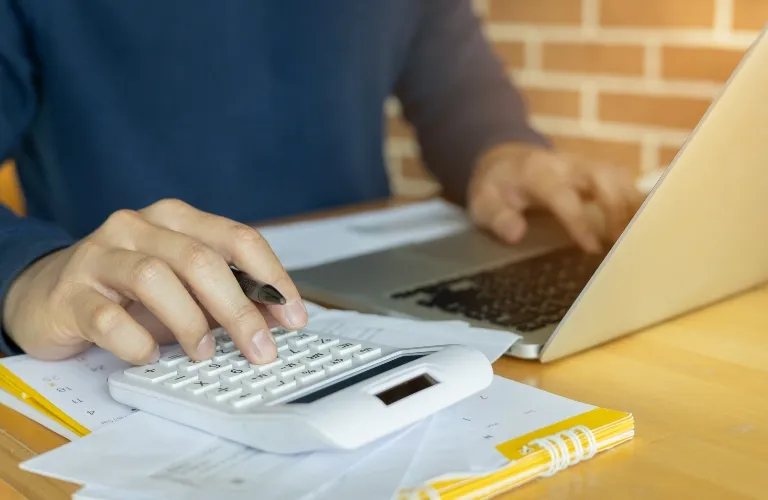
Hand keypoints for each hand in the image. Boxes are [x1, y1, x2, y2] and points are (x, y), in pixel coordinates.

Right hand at [2, 199, 307, 364]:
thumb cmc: (127, 290)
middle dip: (239, 309)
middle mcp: (137, 227)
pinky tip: (149, 354)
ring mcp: (100, 256)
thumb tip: (277, 316)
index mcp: (175, 219)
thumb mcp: (184, 286)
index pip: (237, 238)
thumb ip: (227, 293)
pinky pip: (109, 320)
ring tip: (203, 353)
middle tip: (260, 349)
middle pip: (200, 260)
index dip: (271, 277)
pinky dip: (138, 343)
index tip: (294, 316)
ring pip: (155, 279)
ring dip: (190, 324)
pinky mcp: (70, 293)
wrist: (46, 293)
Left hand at [467, 142, 644, 252]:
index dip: (579, 221)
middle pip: (603, 177)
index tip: (591, 249)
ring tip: (641, 240)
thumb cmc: (495, 188)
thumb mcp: (482, 203)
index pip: (563, 194)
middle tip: (623, 245)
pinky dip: (638, 202)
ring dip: (633, 206)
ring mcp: (586, 165)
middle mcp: (567, 164)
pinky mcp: (598, 171)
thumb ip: (497, 217)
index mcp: (538, 173)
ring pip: (620, 177)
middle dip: (617, 209)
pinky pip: (625, 181)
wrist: (504, 161)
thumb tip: (516, 233)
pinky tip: (648, 227)